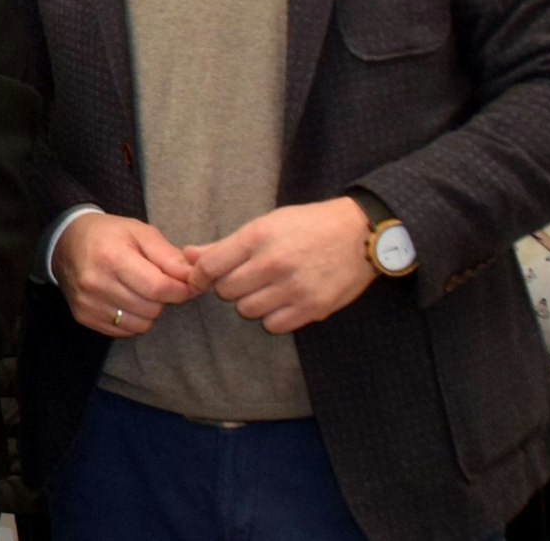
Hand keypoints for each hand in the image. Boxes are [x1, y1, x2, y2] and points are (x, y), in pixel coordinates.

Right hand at [54, 213, 198, 335]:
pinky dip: (132, 319)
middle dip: (163, 298)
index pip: (158, 288)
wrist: (66, 242)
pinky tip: (124, 299)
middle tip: (156, 281)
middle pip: (151, 308)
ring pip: (140, 324)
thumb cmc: (109, 235)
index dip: (181, 289)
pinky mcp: (83, 316)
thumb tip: (194, 278)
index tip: (187, 284)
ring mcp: (87, 302)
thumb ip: (169, 256)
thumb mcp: (141, 233)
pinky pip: (124, 331)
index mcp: (112, 257)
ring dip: (148, 311)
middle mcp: (96, 283)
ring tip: (139, 290)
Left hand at [184, 197, 376, 333]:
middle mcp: (274, 263)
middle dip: (228, 286)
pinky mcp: (313, 308)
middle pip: (226, 291)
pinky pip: (274, 325)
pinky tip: (281, 301)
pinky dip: (272, 317)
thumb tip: (188, 254)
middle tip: (243, 278)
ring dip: (250, 302)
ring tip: (264, 289)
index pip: (210, 266)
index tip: (201, 279)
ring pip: (247, 310)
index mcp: (258, 237)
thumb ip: (225, 244)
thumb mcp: (266, 223)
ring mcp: (294, 288)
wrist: (361, 233)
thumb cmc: (309, 225)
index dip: (199, 276)